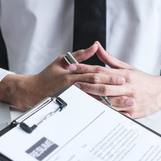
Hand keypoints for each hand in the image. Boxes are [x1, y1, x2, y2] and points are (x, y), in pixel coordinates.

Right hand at [0, 43, 125, 108]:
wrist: (32, 91)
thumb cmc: (47, 76)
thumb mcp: (62, 61)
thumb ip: (80, 55)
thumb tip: (95, 46)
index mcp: (72, 74)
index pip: (94, 73)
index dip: (109, 75)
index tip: (122, 77)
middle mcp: (73, 86)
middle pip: (97, 88)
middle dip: (114, 90)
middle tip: (128, 92)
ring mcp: (73, 98)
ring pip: (95, 101)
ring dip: (111, 103)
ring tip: (125, 105)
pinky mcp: (72, 106)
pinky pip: (89, 110)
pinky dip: (101, 112)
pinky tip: (112, 114)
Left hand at [71, 42, 160, 117]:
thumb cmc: (142, 80)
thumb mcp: (127, 68)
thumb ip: (110, 60)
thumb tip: (96, 46)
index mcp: (125, 75)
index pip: (101, 70)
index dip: (85, 68)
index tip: (72, 67)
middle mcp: (127, 87)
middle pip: (103, 86)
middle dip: (86, 84)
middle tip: (73, 83)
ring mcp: (130, 100)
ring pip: (108, 101)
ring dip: (93, 99)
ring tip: (79, 97)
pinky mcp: (133, 112)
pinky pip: (116, 113)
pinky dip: (105, 112)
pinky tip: (94, 111)